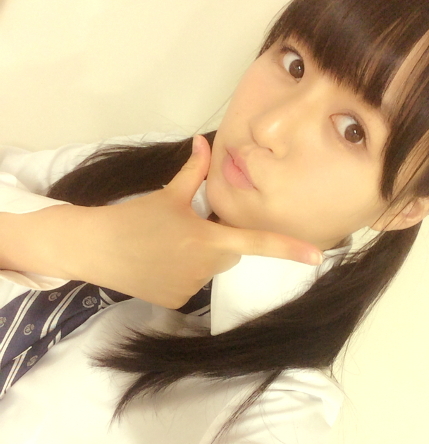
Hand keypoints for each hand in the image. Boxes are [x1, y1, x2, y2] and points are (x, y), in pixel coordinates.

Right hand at [73, 135, 322, 306]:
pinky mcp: (176, 302)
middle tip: (184, 231)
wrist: (96, 248)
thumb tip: (203, 141)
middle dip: (216, 242)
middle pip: (229, 254)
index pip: (255, 242)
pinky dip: (180, 276)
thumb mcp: (167, 194)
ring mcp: (190, 289)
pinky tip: (157, 266)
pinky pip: (191, 286)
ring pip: (210, 270)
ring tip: (165, 248)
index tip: (317, 257)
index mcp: (207, 239)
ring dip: (198, 259)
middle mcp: (205, 268)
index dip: (287, 249)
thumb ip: (193, 171)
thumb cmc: (134, 217)